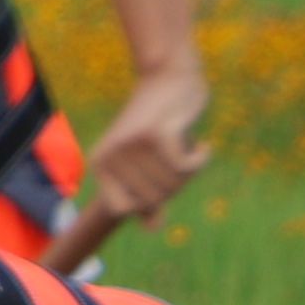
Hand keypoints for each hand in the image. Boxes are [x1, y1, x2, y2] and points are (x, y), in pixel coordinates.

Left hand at [83, 61, 209, 224]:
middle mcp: (110, 156)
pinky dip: (201, 159)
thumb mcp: (148, 161)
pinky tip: (203, 146)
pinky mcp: (157, 133)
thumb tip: (153, 229)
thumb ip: (148, 195)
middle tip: (179, 156)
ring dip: (190, 170)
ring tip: (187, 146)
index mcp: (100, 165)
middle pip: (153, 197)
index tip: (160, 181)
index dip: (149, 202)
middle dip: (175, 184)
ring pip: (171, 183)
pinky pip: (186, 167)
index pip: (125, 210)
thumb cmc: (160, 122)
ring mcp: (131, 144)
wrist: (169, 75)